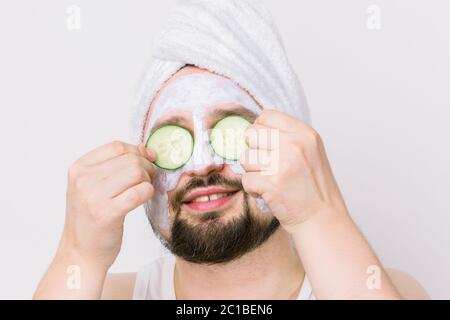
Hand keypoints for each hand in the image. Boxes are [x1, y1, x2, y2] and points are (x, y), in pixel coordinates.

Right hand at [60, 141, 155, 269]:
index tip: (148, 160)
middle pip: (130, 159)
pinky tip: (144, 199)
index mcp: (78, 168)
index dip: (138, 151)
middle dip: (147, 167)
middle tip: (149, 179)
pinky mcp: (107, 213)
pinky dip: (148, 193)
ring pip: (137, 172)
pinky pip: (140, 192)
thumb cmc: (90, 219)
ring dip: (148, 180)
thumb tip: (143, 149)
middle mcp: (83, 180)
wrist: (80, 253)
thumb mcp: (94, 186)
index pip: (117, 147)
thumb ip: (116, 166)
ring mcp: (93, 196)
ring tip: (144, 190)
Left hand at [240, 110, 346, 231]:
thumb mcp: (310, 152)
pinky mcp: (272, 184)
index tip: (265, 145)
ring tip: (270, 180)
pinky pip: (245, 180)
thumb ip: (286, 137)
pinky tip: (268, 193)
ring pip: (245, 157)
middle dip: (254, 150)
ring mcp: (283, 164)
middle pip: (251, 134)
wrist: (322, 219)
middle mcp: (294, 145)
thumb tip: (254, 129)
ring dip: (253, 171)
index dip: (260, 130)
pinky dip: (253, 189)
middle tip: (267, 166)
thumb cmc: (313, 188)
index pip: (266, 115)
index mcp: (305, 133)